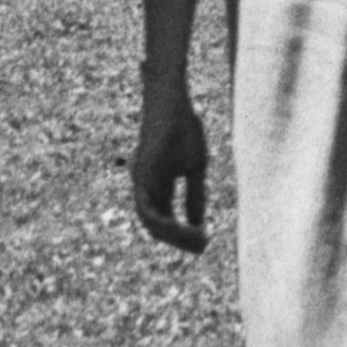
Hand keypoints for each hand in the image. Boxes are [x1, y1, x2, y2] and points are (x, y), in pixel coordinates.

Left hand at [129, 89, 210, 251]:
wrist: (171, 101)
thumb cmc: (183, 128)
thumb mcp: (194, 166)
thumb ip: (193, 194)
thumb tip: (197, 223)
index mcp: (156, 186)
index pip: (165, 220)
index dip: (182, 235)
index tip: (204, 241)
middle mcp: (145, 187)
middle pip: (156, 226)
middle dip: (179, 240)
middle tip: (202, 246)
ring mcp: (141, 181)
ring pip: (150, 222)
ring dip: (173, 235)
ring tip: (197, 239)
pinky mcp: (141, 174)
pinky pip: (147, 209)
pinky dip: (163, 222)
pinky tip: (181, 227)